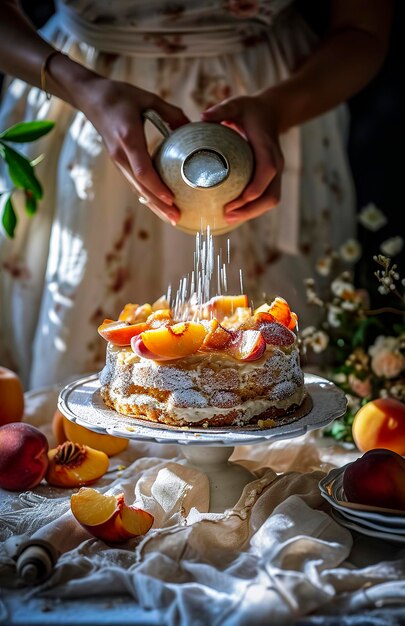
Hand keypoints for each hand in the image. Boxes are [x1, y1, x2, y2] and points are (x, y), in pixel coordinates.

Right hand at [75, 76, 188, 223]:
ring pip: (137, 189)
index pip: (142, 170)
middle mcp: (121, 154)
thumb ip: (171, 113)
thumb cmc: (120, 95)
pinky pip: (134, 183)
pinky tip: (159, 205)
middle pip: (140, 186)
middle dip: (158, 204)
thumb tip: (192, 127)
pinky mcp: (119, 162)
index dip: (156, 186)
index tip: (171, 198)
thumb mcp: (148, 98)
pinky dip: (147, 196)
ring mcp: (118, 161)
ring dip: (154, 205)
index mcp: (128, 137)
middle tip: (176, 218)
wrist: (91, 98)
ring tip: (171, 218)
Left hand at [201, 93, 283, 223]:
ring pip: (271, 200)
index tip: (234, 202)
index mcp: (268, 148)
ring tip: (227, 218)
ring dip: (251, 213)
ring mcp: (276, 174)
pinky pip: (265, 198)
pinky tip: (233, 213)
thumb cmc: (250, 110)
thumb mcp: (236, 104)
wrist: (271, 113)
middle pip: (271, 196)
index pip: (266, 173)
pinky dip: (251, 208)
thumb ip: (222, 110)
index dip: (253, 190)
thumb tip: (203, 117)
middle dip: (251, 210)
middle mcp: (276, 164)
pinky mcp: (271, 179)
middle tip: (226, 216)